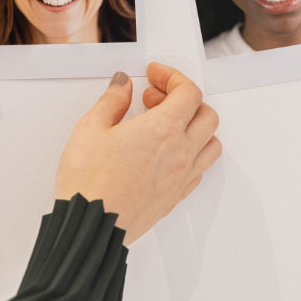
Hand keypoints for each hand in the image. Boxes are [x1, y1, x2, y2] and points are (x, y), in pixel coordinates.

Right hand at [53, 64, 223, 243]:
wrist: (91, 226)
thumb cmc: (89, 182)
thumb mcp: (91, 128)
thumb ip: (112, 101)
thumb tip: (122, 85)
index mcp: (164, 129)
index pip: (188, 92)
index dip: (172, 76)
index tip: (155, 75)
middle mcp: (181, 152)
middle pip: (206, 114)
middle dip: (183, 99)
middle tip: (154, 98)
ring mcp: (182, 176)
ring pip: (211, 143)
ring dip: (194, 127)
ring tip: (166, 124)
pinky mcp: (176, 196)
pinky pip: (200, 169)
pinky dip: (191, 153)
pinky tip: (167, 152)